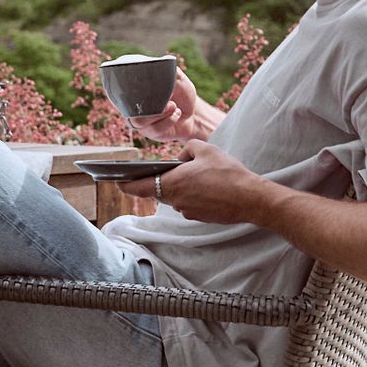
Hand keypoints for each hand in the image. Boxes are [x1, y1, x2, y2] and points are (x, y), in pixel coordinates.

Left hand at [119, 140, 266, 224]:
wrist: (251, 199)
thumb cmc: (228, 173)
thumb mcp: (206, 149)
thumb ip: (186, 149)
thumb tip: (180, 158)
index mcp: (172, 183)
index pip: (138, 187)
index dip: (124, 184)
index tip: (115, 180)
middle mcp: (175, 201)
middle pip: (158, 190)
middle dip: (159, 179)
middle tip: (164, 169)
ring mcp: (187, 211)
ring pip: (175, 196)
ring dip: (180, 186)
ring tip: (199, 174)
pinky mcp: (199, 217)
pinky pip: (189, 202)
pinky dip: (193, 194)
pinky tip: (208, 186)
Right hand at [127, 68, 207, 143]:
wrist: (193, 115)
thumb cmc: (182, 95)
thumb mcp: (179, 80)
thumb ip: (171, 71)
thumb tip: (164, 62)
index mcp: (137, 93)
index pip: (120, 90)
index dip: (122, 88)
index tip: (136, 83)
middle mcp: (134, 108)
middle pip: (127, 107)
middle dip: (146, 103)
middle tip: (166, 98)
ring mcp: (141, 122)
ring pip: (139, 121)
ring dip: (160, 113)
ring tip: (174, 106)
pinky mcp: (150, 133)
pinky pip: (154, 129)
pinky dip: (169, 120)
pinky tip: (177, 113)